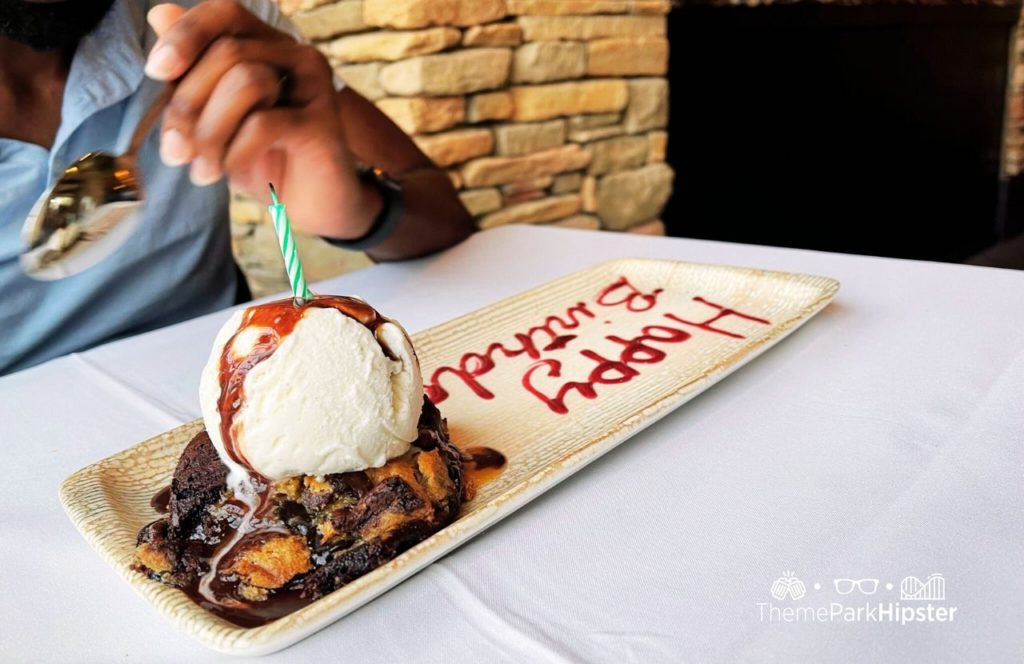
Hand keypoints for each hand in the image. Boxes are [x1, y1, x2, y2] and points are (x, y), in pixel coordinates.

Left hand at [146, 0, 376, 237]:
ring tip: (203, 171)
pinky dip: (235, 152)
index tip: (157, 72)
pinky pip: (264, 124)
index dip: (187, 34)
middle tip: (175, 152)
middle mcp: (297, 58)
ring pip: (246, 81)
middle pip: (228, 51)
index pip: (225, 13)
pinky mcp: (324, 125)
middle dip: (187, 103)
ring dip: (210, 131)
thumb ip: (191, 71)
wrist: (311, 210)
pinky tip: (230, 173)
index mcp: (269, 48)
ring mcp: (315, 89)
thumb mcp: (215, 118)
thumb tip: (159, 14)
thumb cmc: (263, 162)